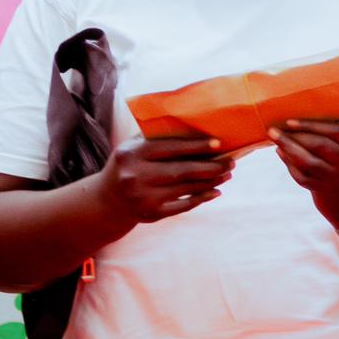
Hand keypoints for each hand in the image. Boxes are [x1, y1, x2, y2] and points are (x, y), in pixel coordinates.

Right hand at [100, 134, 236, 224]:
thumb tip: (195, 123)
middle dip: (210, 166)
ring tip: (227, 174)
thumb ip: (156, 135)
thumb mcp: (133, 146)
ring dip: (211, 181)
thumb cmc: (129, 165)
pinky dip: (202, 198)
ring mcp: (143, 198)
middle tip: (231, 161)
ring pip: (185, 188)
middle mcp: (135, 176)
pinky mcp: (151, 214)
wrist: (108, 200)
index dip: (195, 146)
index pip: (169, 147)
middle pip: (181, 170)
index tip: (218, 144)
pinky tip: (215, 191)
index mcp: (132, 154)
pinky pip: (183, 206)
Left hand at [273, 120, 338, 238]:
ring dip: (287, 148)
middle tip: (274, 129)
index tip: (290, 121)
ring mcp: (334, 177)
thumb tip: (315, 105)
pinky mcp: (322, 190)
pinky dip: (289, 164)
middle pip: (317, 144)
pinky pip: (302, 176)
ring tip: (273, 138)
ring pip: (307, 161)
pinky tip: (281, 153)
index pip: (333, 130)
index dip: (309, 125)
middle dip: (294, 136)